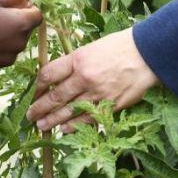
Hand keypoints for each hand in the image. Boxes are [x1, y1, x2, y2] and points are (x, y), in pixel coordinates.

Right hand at [0, 0, 42, 83]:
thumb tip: (27, 1)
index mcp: (21, 25)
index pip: (38, 14)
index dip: (27, 6)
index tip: (10, 3)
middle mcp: (20, 44)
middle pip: (26, 28)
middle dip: (15, 19)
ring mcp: (8, 58)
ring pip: (14, 40)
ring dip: (5, 32)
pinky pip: (2, 51)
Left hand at [25, 28, 158, 132]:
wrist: (147, 55)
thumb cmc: (119, 47)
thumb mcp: (90, 48)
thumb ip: (73, 63)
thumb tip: (55, 77)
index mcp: (78, 59)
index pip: (48, 75)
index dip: (37, 86)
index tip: (33, 93)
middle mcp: (85, 77)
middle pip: (55, 96)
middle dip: (40, 108)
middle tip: (30, 115)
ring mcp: (97, 93)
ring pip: (69, 111)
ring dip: (53, 120)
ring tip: (41, 125)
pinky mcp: (110, 106)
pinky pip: (88, 119)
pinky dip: (74, 126)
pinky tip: (64, 130)